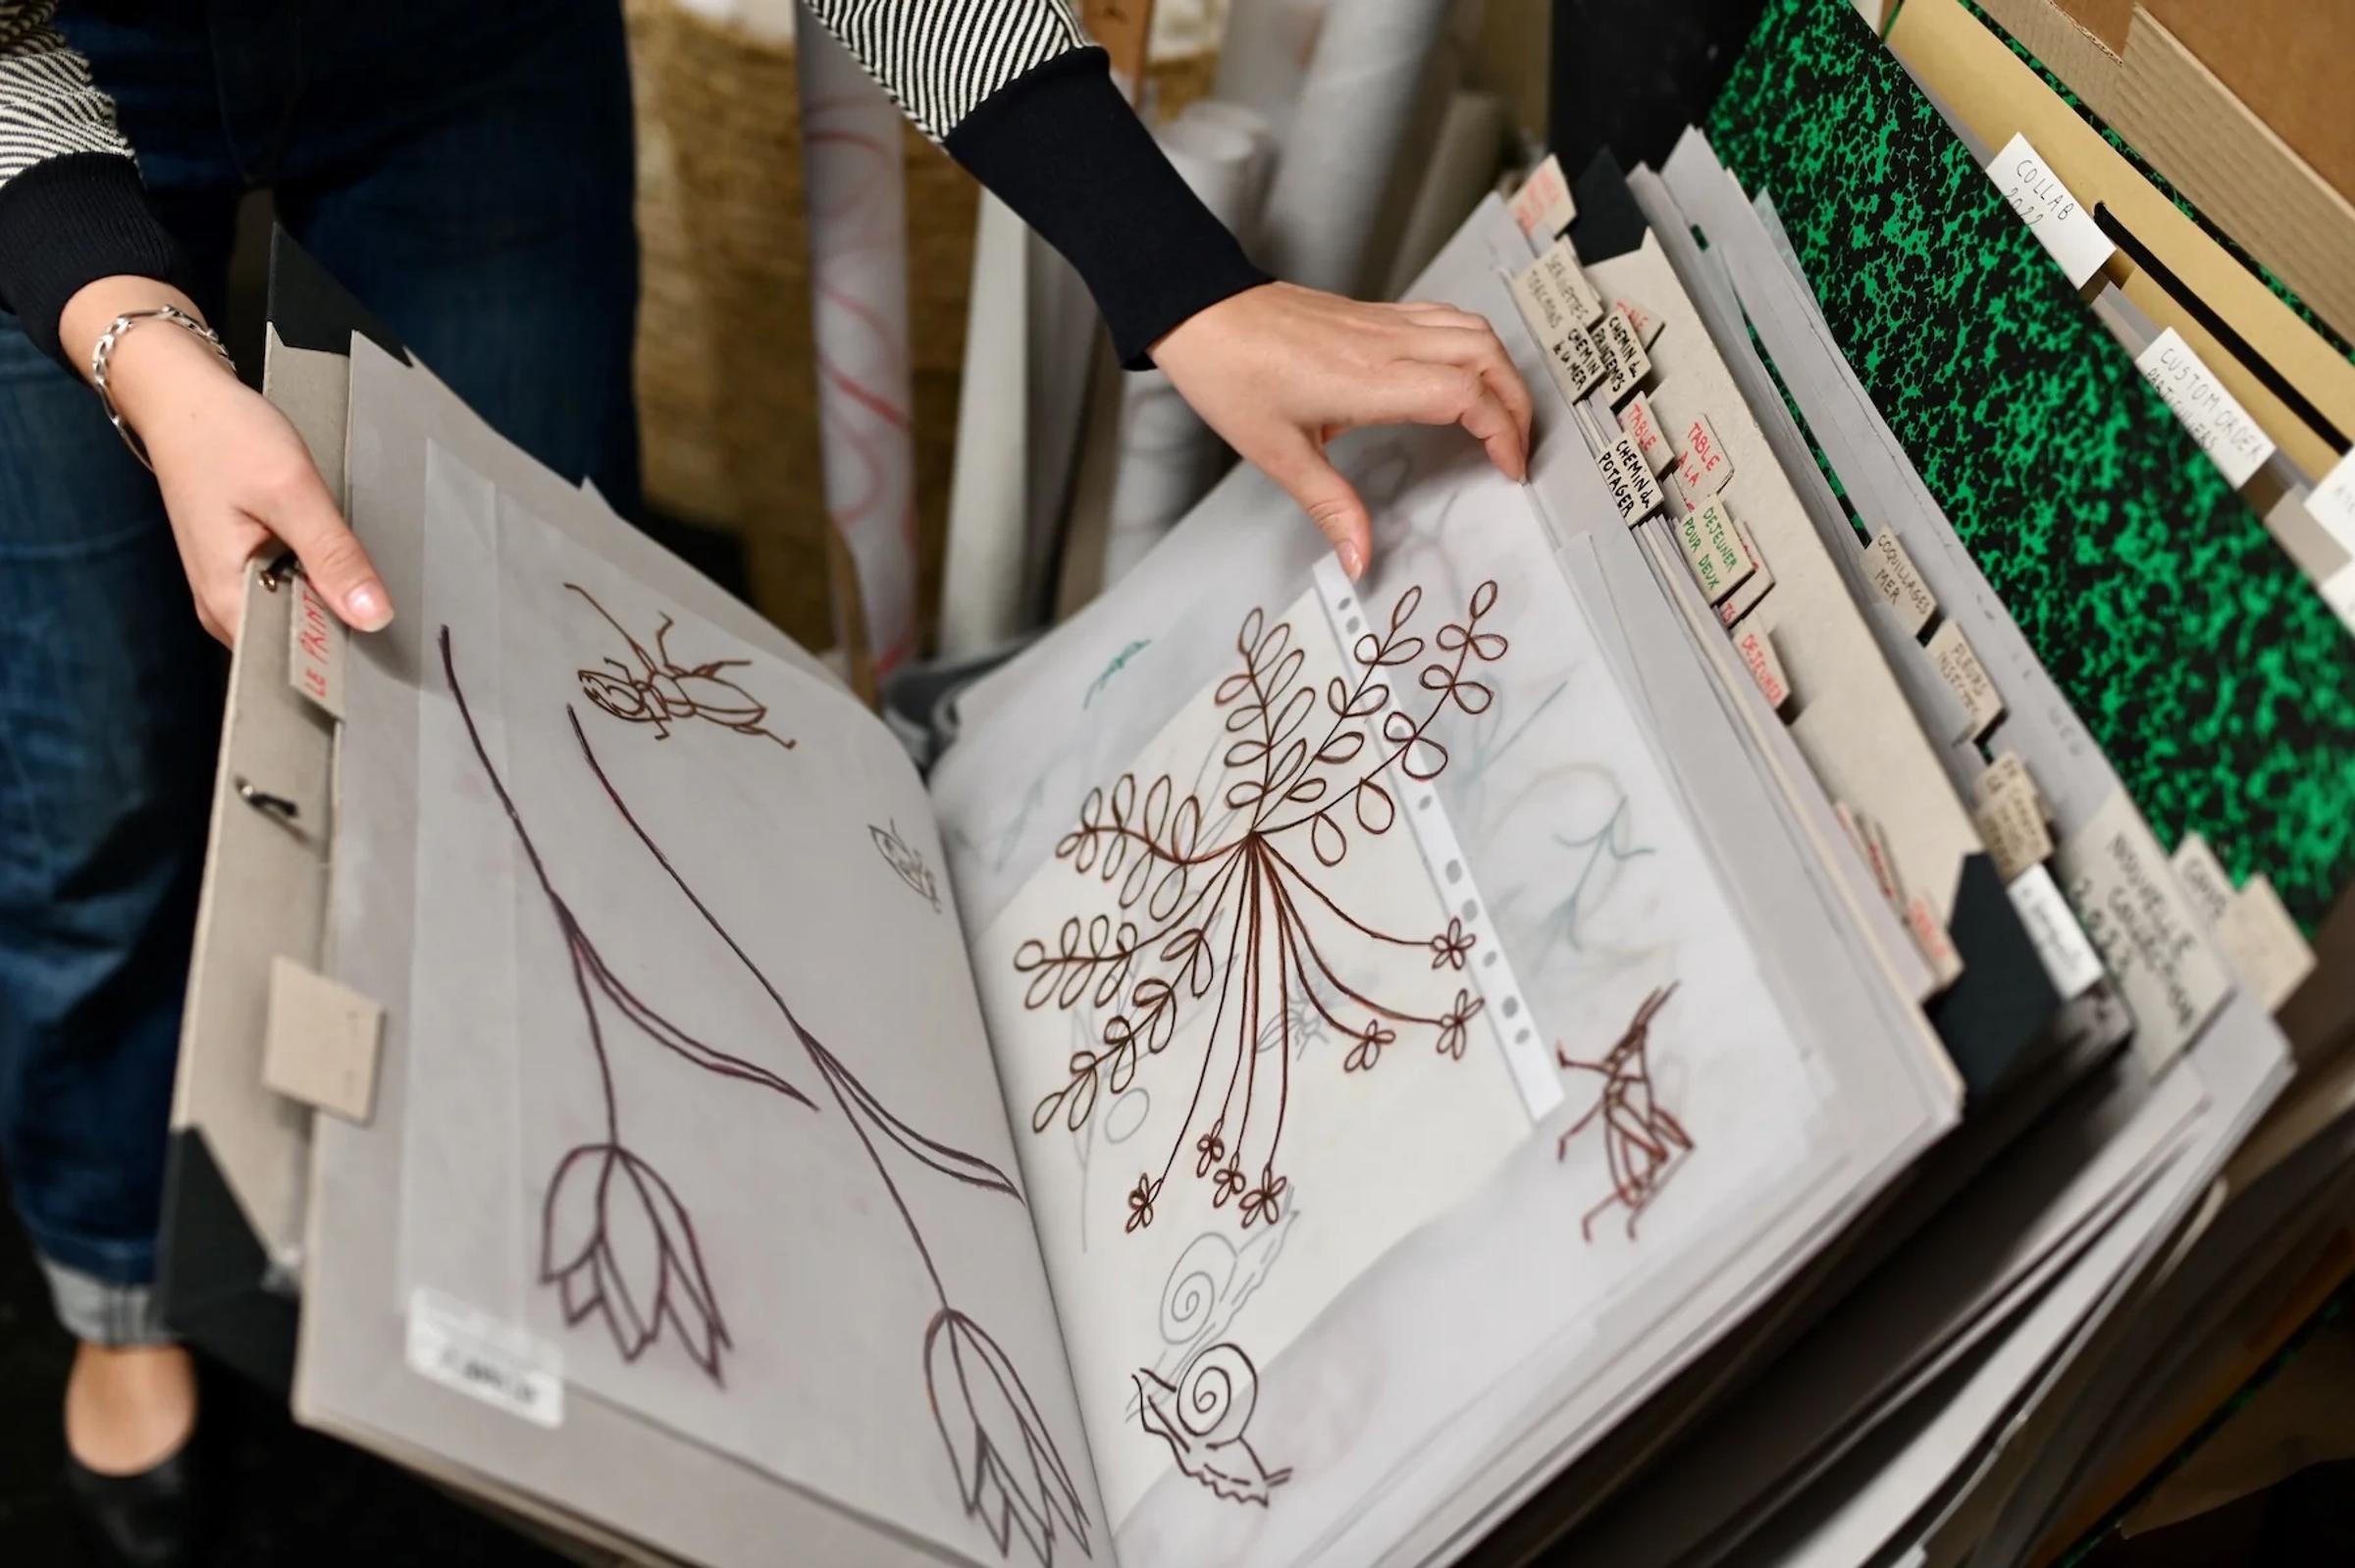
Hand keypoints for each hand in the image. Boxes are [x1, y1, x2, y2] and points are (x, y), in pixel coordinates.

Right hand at [62, 277, 392, 645]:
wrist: (181, 398)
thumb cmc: (226, 436)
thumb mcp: (289, 491)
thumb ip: (331, 555)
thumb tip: (374, 617)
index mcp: (227, 601)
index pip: (294, 663)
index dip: (345, 663)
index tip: (396, 658)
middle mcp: (224, 608)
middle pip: (299, 645)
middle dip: (347, 635)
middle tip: (406, 625)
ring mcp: (233, 588)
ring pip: (298, 618)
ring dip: (337, 608)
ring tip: (385, 596)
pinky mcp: (244, 568)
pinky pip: (291, 593)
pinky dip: (321, 584)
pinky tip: (351, 571)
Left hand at [1149, 281, 1533, 578]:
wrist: (1202, 313)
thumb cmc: (1232, 374)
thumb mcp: (1279, 454)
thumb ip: (1330, 507)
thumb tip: (1358, 558)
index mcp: (1370, 380)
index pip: (1467, 394)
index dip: (1502, 431)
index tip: (1507, 468)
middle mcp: (1387, 344)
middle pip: (1487, 358)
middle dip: (1518, 405)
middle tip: (1517, 451)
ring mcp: (1384, 323)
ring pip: (1474, 330)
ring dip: (1502, 371)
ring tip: (1503, 416)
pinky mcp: (1375, 314)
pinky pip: (1446, 319)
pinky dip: (1474, 346)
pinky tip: (1466, 374)